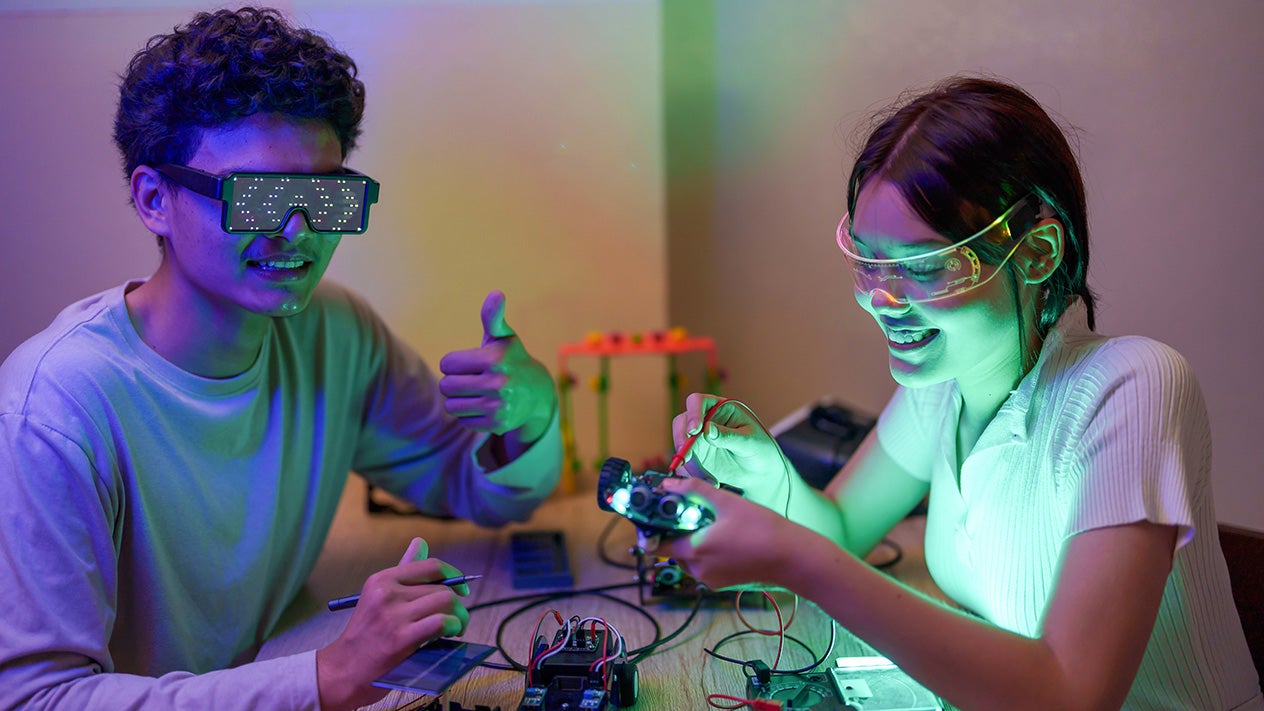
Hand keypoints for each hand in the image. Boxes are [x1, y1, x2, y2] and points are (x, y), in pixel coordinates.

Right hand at [316, 538, 470, 710]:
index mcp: (382, 579)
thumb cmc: (365, 636)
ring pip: (446, 601)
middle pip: (442, 587)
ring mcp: (393, 615)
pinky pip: (441, 622)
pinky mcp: (400, 638)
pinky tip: (450, 635)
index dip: (454, 575)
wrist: (343, 671)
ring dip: (459, 617)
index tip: (461, 589)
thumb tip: (421, 542)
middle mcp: (387, 592)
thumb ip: (403, 572)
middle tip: (457, 620)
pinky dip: (453, 627)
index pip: (431, 566)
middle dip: (457, 604)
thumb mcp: (377, 597)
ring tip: (456, 629)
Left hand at [439, 290, 556, 442]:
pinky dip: (470, 415)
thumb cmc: (512, 360)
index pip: (447, 364)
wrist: (537, 394)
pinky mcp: (497, 424)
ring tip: (477, 393)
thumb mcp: (503, 337)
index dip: (454, 363)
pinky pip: (463, 420)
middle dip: (454, 382)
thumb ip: (493, 317)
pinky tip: (486, 406)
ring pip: (452, 405)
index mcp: (494, 358)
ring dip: (459, 399)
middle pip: (446, 386)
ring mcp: (498, 405)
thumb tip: (496, 294)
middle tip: (472, 379)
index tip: (470, 363)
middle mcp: (498, 383)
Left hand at [658, 477, 807, 590]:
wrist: (790, 556)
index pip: (656, 545)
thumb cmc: (760, 527)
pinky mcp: (722, 584)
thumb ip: (693, 490)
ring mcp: (710, 579)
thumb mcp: (726, 502)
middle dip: (677, 533)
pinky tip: (723, 538)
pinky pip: (704, 567)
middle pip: (672, 551)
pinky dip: (706, 554)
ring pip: (688, 560)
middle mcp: (697, 570)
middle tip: (690, 514)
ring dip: (692, 543)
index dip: (654, 530)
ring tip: (710, 524)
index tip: (659, 515)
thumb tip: (668, 484)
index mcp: (693, 550)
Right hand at [671, 393, 793, 510]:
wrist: (762, 473)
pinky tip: (710, 480)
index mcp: (720, 408)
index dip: (693, 413)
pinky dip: (692, 473)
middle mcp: (704, 421)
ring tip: (707, 476)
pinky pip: (685, 463)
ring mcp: (698, 439)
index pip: (698, 402)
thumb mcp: (749, 441)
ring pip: (680, 445)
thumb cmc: (760, 449)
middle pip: (681, 422)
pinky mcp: (696, 457)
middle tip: (686, 455)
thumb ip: (728, 436)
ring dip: (688, 460)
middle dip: (681, 438)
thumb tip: (707, 430)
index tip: (694, 430)